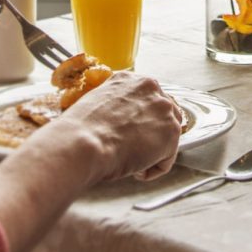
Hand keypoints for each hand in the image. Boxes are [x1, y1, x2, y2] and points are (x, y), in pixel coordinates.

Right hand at [51, 72, 182, 181]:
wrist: (82, 143)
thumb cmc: (80, 131)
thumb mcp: (96, 104)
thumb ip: (116, 107)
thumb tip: (117, 122)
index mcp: (132, 80)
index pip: (147, 101)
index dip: (138, 123)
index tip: (126, 136)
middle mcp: (152, 89)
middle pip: (163, 116)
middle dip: (150, 136)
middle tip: (130, 151)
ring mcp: (165, 110)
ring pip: (167, 137)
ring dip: (151, 154)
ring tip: (130, 162)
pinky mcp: (171, 133)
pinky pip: (167, 159)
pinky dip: (152, 170)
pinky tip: (135, 171)